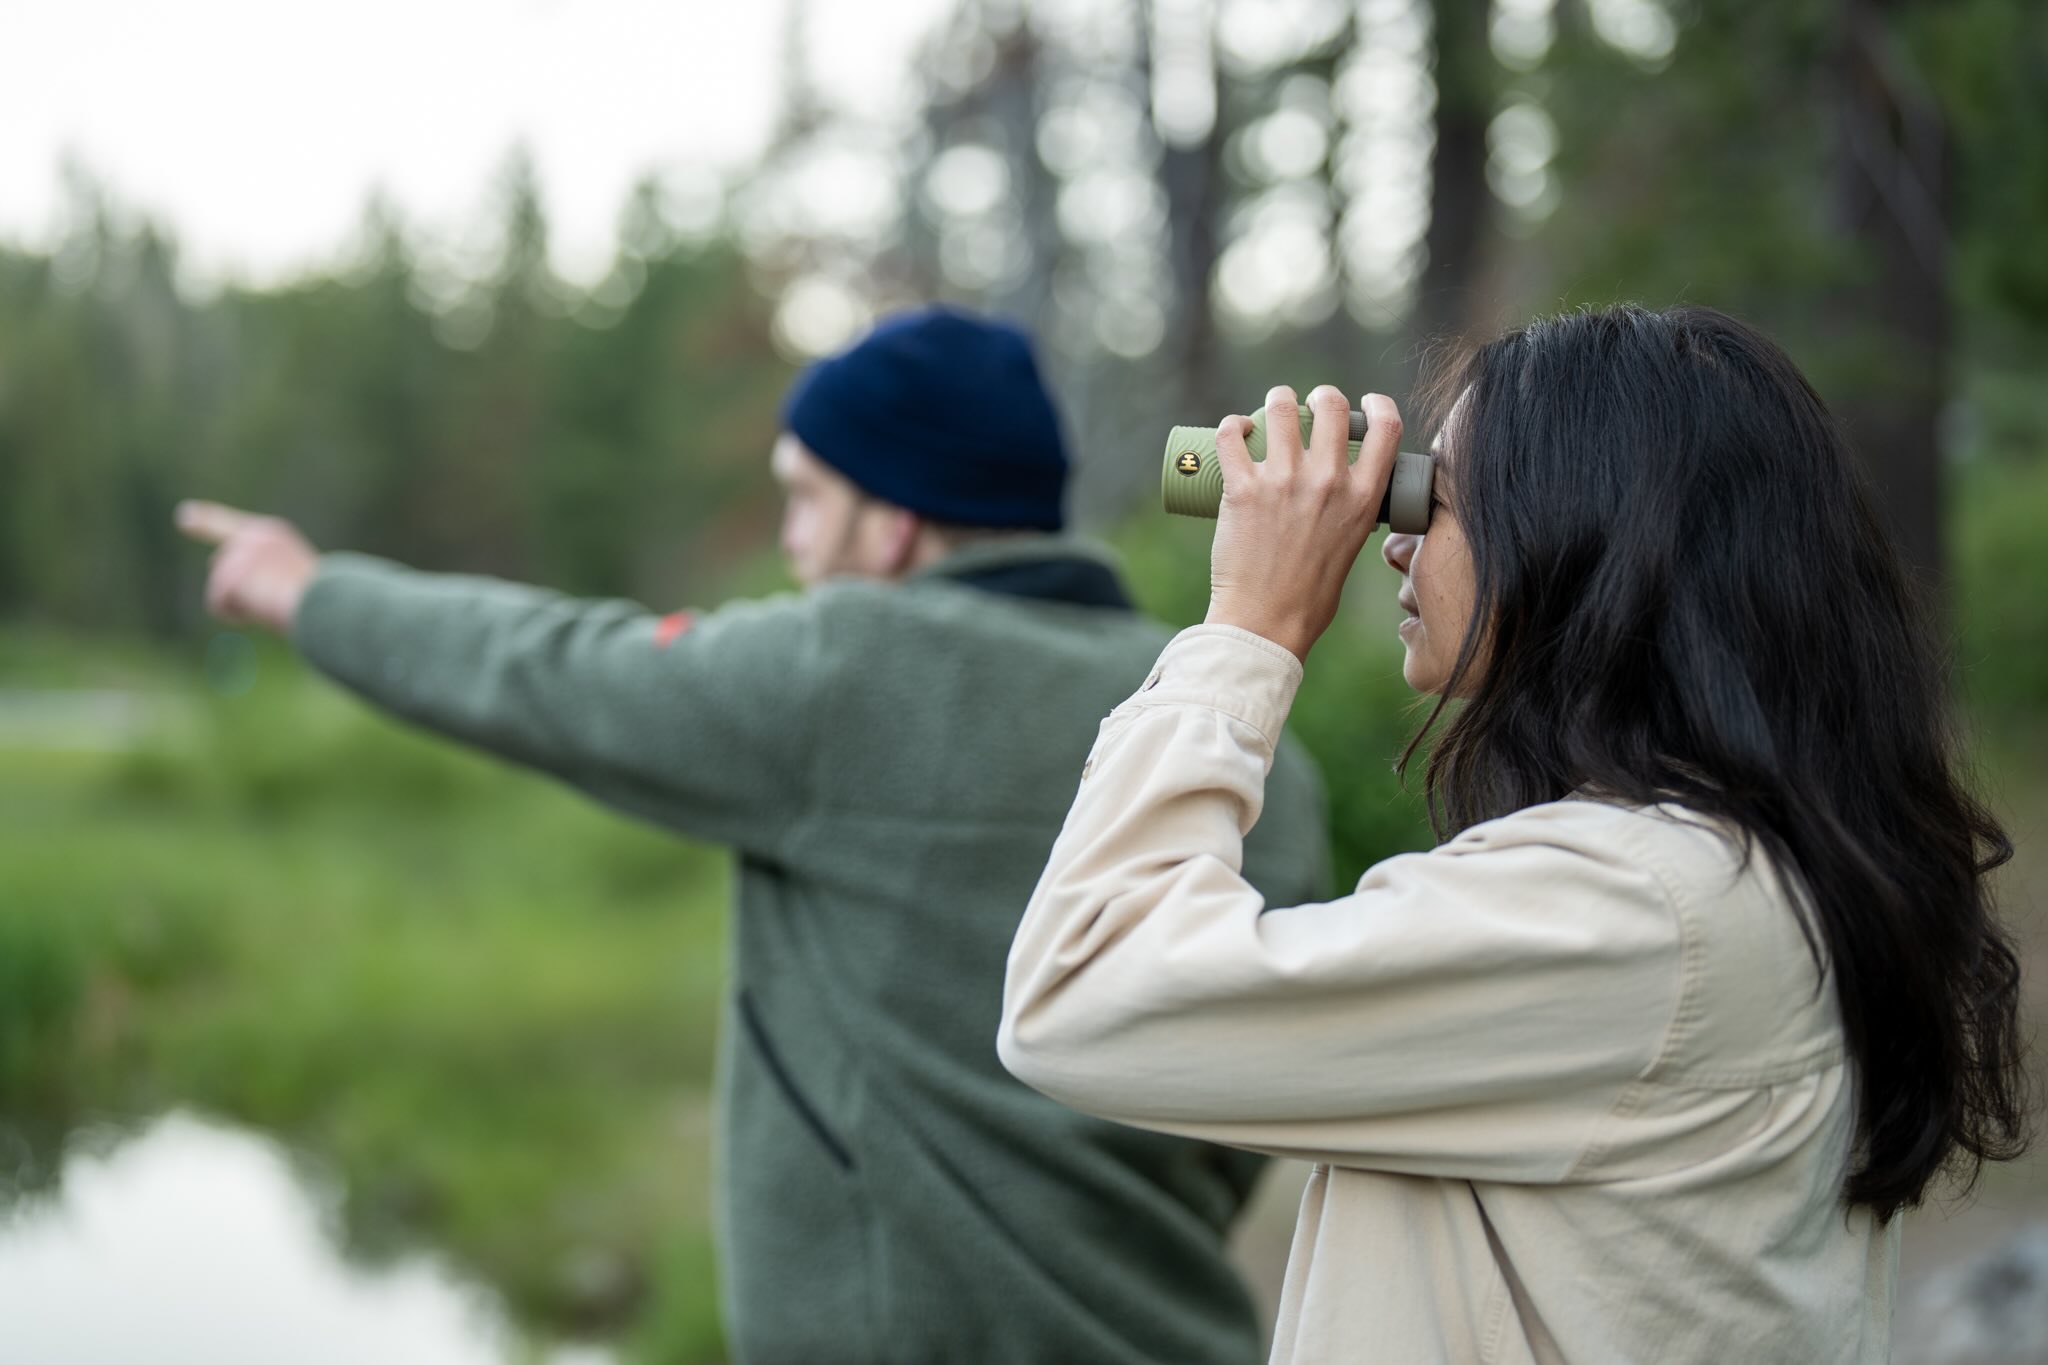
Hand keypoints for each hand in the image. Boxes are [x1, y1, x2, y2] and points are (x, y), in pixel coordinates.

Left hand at [175, 500, 319, 632]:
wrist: (327, 604)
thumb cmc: (321, 602)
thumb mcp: (292, 581)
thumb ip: (263, 577)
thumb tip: (236, 594)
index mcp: (273, 533)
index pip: (230, 525)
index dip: (205, 519)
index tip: (183, 516)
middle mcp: (254, 535)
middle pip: (220, 566)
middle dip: (227, 590)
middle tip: (263, 603)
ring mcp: (242, 551)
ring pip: (219, 588)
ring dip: (240, 607)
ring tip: (272, 607)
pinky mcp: (231, 571)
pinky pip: (217, 604)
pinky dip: (234, 615)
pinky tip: (261, 612)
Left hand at [1204, 385, 1400, 661]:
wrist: (1267, 623)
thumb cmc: (1310, 597)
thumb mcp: (1351, 547)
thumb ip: (1350, 515)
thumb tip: (1337, 499)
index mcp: (1364, 497)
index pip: (1387, 427)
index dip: (1377, 404)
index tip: (1364, 403)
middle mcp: (1328, 481)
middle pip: (1332, 406)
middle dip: (1321, 396)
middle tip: (1309, 403)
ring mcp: (1284, 481)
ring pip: (1280, 408)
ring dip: (1276, 400)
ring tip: (1271, 409)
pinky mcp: (1242, 489)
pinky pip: (1233, 434)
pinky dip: (1234, 426)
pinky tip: (1236, 429)